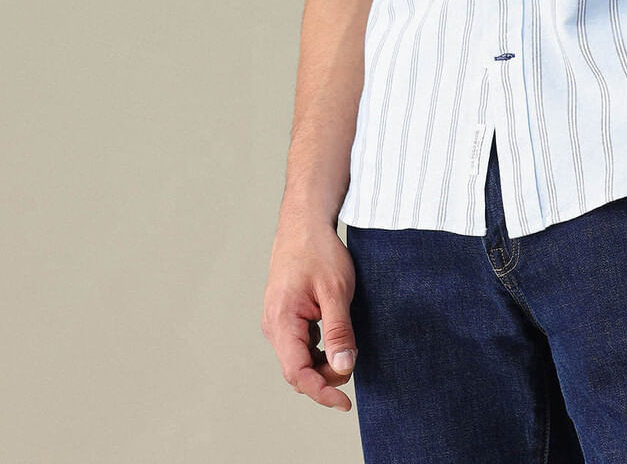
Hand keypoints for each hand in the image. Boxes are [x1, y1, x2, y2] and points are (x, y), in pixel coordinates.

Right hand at [261, 212, 358, 410]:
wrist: (304, 223)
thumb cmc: (319, 251)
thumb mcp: (336, 290)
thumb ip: (339, 331)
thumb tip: (343, 367)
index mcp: (282, 320)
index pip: (297, 373)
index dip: (321, 392)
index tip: (345, 402)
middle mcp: (273, 325)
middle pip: (297, 371)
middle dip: (325, 377)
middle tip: (352, 361)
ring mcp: (277, 321)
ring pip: (298, 359)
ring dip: (322, 364)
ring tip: (346, 346)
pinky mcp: (284, 317)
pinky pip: (299, 346)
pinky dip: (318, 351)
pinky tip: (335, 337)